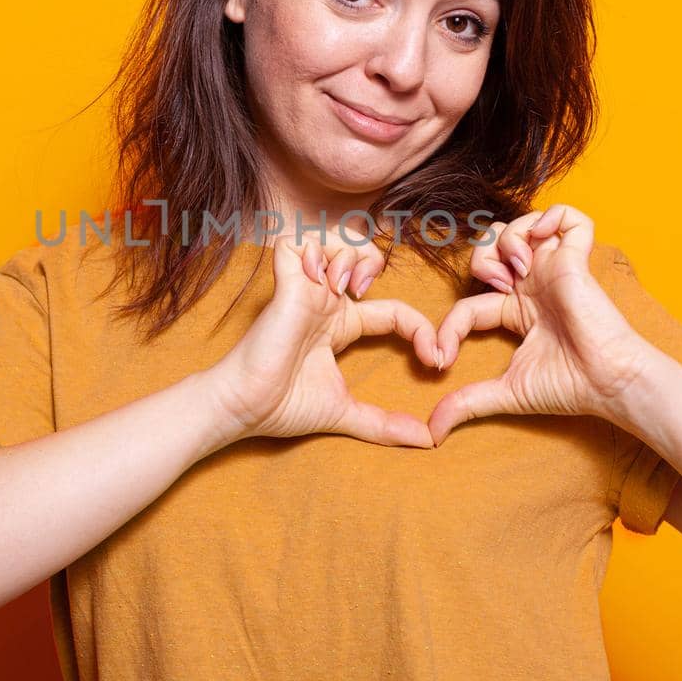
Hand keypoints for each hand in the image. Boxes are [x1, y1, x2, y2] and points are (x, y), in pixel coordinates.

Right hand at [214, 225, 441, 447]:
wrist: (245, 407)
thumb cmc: (282, 407)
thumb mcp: (345, 413)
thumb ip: (384, 424)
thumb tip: (427, 441)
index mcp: (340, 327)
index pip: (393, 311)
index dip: (420, 329)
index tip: (436, 361)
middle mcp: (325, 302)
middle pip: (363, 255)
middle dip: (377, 263)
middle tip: (371, 296)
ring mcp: (304, 289)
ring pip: (335, 239)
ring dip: (350, 254)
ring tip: (345, 285)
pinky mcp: (284, 284)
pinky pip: (298, 242)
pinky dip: (315, 251)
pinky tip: (319, 280)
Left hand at [426, 203, 651, 444]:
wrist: (608, 383)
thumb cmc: (568, 387)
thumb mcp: (506, 392)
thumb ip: (467, 404)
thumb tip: (431, 433)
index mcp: (517, 311)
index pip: (469, 304)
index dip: (448, 327)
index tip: (441, 359)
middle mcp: (534, 286)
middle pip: (491, 247)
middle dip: (478, 260)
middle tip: (493, 289)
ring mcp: (555, 269)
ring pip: (520, 224)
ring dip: (505, 240)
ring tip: (514, 270)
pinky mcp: (577, 259)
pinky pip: (570, 216)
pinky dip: (548, 219)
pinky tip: (536, 250)